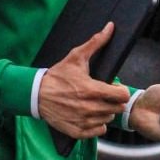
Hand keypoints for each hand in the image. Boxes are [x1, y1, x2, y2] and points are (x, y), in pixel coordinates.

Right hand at [38, 22, 130, 138]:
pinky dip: (97, 125)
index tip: (113, 88)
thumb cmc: (57, 75)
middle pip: (117, 109)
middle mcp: (90, 107)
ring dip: (105, 112)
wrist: (36, 94)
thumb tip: (110, 27)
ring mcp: (83, 121)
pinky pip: (98, 131)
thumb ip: (95, 43)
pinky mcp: (77, 131)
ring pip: (108, 119)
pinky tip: (89, 115)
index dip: (120, 90)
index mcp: (93, 90)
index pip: (123, 96)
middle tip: (103, 95)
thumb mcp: (76, 57)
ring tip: (94, 104)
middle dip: (113, 101)